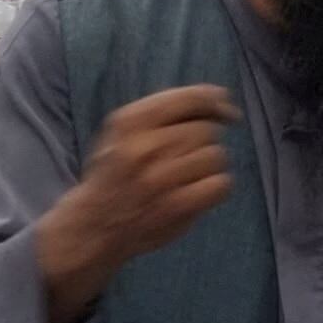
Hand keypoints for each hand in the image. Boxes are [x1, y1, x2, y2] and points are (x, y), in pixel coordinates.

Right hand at [38, 85, 237, 314]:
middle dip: (204, 141)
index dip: (216, 102)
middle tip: (183, 158)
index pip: (190, 99)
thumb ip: (168, 110)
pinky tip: (196, 192)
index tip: (228, 112)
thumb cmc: (119, 171)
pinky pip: (221, 184)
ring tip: (185, 176)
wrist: (94, 225)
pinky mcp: (177, 206)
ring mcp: (160, 179)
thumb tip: (222, 98)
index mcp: (129, 122)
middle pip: (207, 130)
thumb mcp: (126, 131)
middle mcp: (143, 147)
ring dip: (209, 166)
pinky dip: (216, 187)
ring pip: (216, 156)